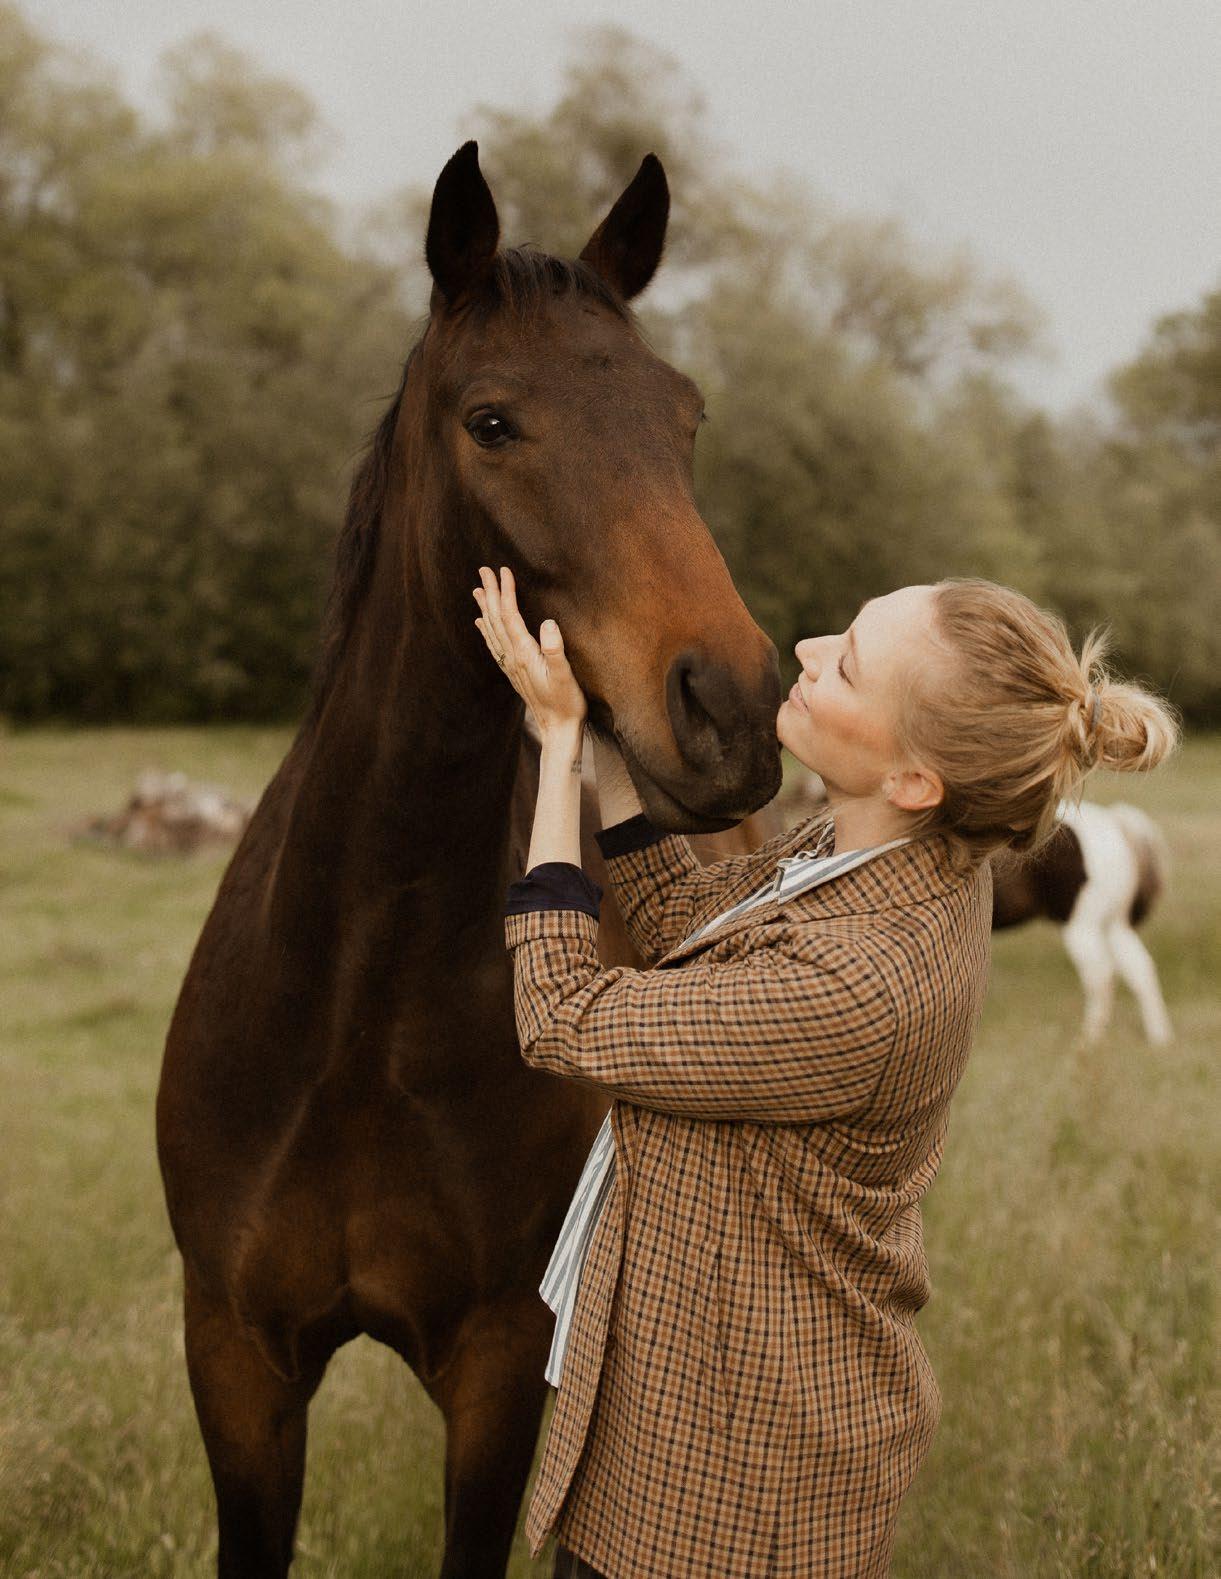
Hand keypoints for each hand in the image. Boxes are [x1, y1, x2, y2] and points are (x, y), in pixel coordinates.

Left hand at [472, 565, 586, 738]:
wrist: (558, 730)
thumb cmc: (566, 703)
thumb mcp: (565, 676)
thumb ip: (555, 649)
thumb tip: (547, 622)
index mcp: (524, 654)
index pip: (510, 616)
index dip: (506, 592)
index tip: (503, 570)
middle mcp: (512, 658)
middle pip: (496, 620)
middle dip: (491, 593)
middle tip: (483, 570)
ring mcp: (511, 666)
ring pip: (492, 631)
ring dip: (485, 609)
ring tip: (478, 591)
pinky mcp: (514, 673)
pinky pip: (494, 646)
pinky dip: (486, 631)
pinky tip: (481, 624)